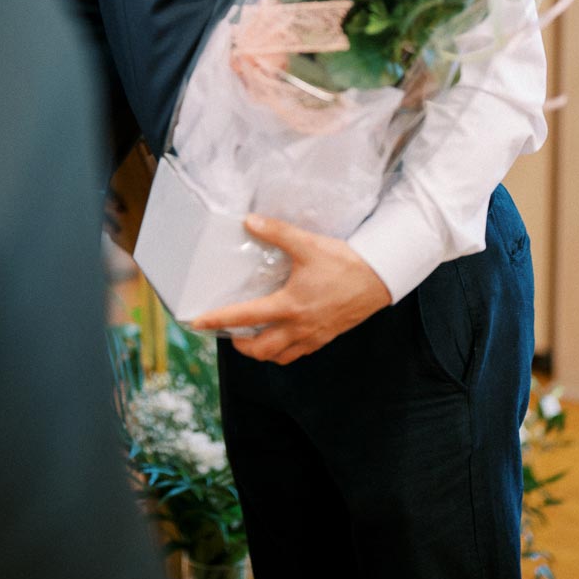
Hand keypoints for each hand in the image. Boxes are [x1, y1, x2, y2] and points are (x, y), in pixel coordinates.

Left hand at [190, 214, 390, 364]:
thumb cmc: (344, 262)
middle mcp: (298, 327)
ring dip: (261, 352)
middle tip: (230, 333)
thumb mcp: (308, 244)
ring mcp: (313, 336)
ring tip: (252, 338)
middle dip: (240, 346)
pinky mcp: (326, 337)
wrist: (380, 278)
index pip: (245, 317)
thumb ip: (277, 233)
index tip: (198, 323)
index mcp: (289, 305)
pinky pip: (298, 354)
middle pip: (260, 350)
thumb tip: (250, 221)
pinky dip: (283, 351)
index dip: (218, 321)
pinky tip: (281, 336)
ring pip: (279, 357)